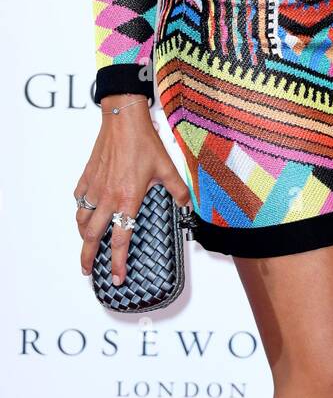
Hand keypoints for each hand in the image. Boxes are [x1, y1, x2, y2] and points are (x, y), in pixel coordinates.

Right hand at [75, 98, 192, 285]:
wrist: (123, 120)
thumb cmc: (144, 142)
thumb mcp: (167, 167)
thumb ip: (178, 190)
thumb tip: (187, 204)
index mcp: (128, 199)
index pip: (120, 239)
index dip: (118, 262)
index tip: (117, 277)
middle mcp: (107, 198)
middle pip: (92, 237)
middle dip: (89, 258)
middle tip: (89, 271)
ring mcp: (94, 188)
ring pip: (82, 221)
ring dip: (83, 237)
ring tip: (86, 247)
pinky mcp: (87, 177)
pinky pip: (79, 201)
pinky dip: (80, 212)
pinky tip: (85, 214)